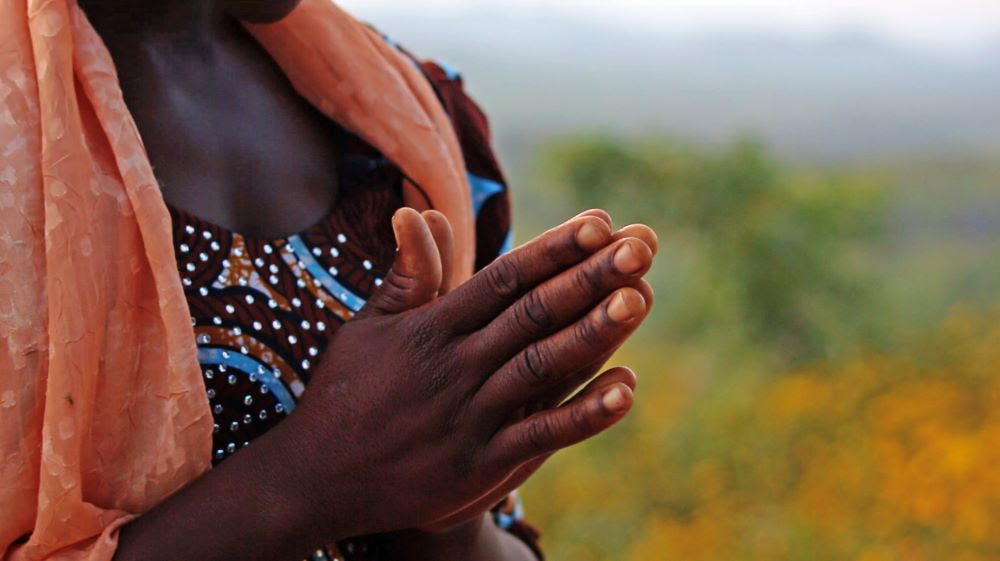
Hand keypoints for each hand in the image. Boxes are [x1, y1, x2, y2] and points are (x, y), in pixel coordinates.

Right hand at [285, 207, 655, 538]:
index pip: (503, 280)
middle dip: (588, 278)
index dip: (552, 250)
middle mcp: (455, 368)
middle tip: (640, 247)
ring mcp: (470, 417)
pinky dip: (585, 414)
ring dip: (594, 333)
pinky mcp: (480, 464)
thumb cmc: (344, 392)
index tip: (598, 223)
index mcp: (430, 329)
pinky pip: (541, 434)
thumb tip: (417, 212)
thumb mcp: (367, 327)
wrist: (318, 479)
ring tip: (639, 299)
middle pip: (533, 314)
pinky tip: (625, 389)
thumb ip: (406, 275)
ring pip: (542, 366)